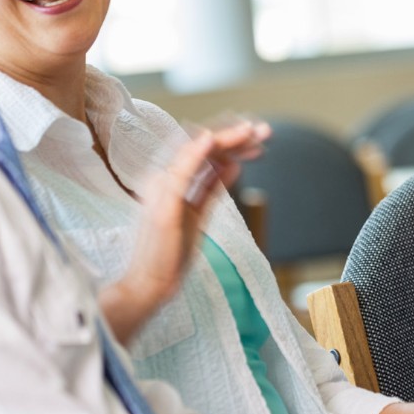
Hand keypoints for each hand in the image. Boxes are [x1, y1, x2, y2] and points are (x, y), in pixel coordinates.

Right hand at [102, 119, 269, 341]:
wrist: (149, 284)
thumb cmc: (171, 252)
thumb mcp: (199, 212)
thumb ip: (213, 187)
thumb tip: (234, 164)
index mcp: (172, 180)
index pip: (203, 150)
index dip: (231, 139)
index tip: (258, 137)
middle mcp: (164, 179)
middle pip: (199, 146)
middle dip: (233, 134)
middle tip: (263, 130)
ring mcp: (162, 191)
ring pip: (193, 152)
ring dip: (224, 138)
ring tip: (251, 131)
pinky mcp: (163, 208)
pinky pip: (179, 175)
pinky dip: (195, 154)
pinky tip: (211, 140)